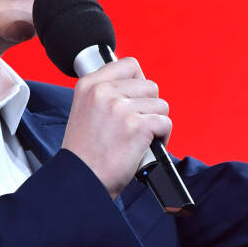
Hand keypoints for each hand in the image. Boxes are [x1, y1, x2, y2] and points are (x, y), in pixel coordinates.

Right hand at [61, 57, 171, 198]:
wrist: (82, 181)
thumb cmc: (85, 154)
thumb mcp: (85, 111)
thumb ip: (106, 94)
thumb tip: (137, 85)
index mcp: (89, 85)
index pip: (129, 65)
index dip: (139, 83)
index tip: (135, 100)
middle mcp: (103, 92)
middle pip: (150, 86)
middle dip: (149, 108)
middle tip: (136, 127)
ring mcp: (120, 108)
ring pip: (161, 105)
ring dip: (155, 123)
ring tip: (140, 139)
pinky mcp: (137, 126)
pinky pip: (165, 123)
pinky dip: (162, 139)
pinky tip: (146, 148)